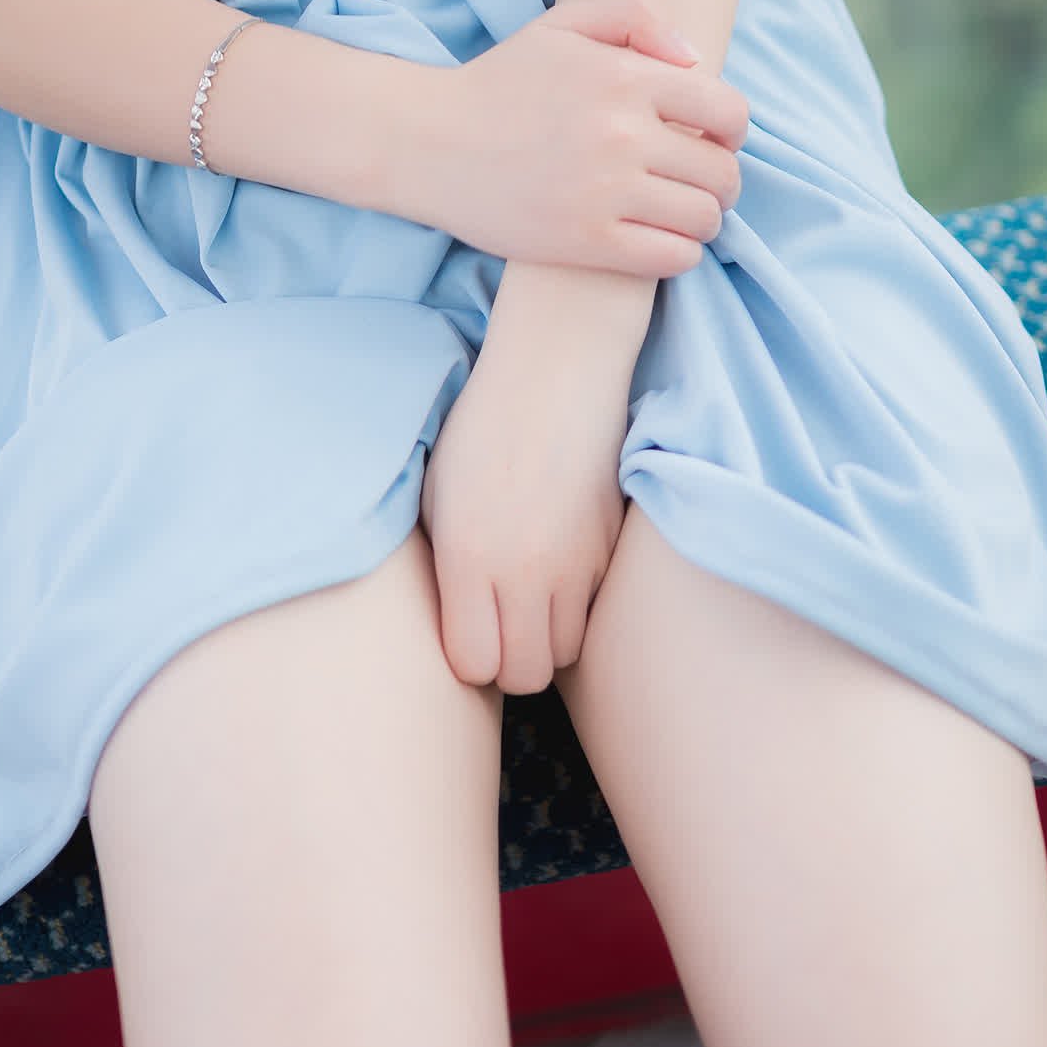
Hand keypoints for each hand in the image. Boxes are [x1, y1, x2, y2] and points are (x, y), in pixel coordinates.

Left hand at [418, 332, 632, 692]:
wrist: (555, 371)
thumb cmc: (481, 427)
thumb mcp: (433, 494)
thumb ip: (441, 567)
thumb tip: (451, 619)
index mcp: (468, 558)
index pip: (475, 666)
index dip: (469, 659)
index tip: (467, 631)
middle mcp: (525, 572)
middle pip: (527, 675)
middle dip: (512, 661)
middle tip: (502, 627)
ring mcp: (578, 563)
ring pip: (568, 650)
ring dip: (549, 636)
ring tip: (533, 598)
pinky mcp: (613, 548)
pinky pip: (596, 608)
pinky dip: (580, 603)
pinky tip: (562, 564)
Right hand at [422, 0, 747, 280]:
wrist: (428, 142)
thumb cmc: (499, 84)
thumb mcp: (561, 26)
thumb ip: (634, 17)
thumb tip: (694, 57)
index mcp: (627, 78)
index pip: (729, 113)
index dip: (731, 131)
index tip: (712, 140)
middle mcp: (624, 134)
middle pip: (723, 173)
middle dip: (721, 181)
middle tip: (697, 184)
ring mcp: (606, 192)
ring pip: (705, 219)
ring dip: (702, 220)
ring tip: (677, 214)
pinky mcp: (587, 243)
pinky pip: (672, 257)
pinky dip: (679, 253)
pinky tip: (657, 241)